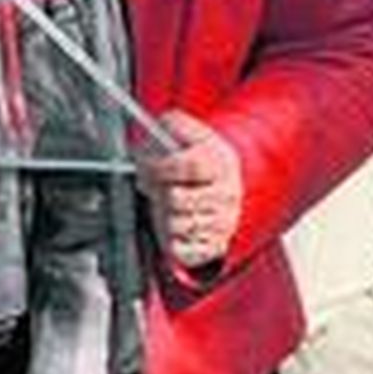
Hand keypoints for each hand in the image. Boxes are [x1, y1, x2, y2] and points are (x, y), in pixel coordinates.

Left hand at [135, 110, 242, 270]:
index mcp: (222, 164)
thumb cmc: (200, 158)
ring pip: (176, 224)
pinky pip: (183, 251)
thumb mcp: (190, 131)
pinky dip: (170, 240)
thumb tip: (159, 125)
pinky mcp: (214, 246)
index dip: (159, 166)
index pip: (188, 165)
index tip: (145, 166)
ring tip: (164, 203)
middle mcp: (227, 195)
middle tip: (150, 185)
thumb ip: (174, 122)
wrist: (224, 183)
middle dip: (156, 191)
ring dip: (161, 214)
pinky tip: (171, 225)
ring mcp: (223, 223)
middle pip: (178, 198)